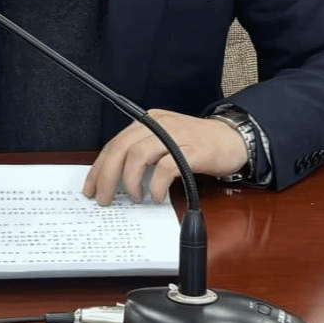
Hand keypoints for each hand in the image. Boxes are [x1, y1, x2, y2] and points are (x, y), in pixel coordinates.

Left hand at [82, 109, 247, 205]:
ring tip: (135, 197)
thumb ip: (143, 155)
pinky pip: (165, 167)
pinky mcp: (192, 150)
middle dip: (107, 177)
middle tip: (105, 199)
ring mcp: (175, 136)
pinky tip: (155, 196)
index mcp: (148, 122)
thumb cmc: (197, 145)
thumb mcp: (165, 143)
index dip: (99, 168)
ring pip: (138, 155)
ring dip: (130, 181)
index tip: (91, 188)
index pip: (114, 144)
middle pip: (121, 149)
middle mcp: (158, 124)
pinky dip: (156, 185)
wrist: (233, 138)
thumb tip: (117, 180)